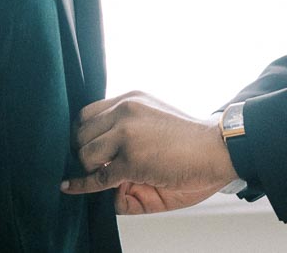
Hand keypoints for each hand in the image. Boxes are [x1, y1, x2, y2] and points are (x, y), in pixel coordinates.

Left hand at [60, 92, 238, 213]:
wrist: (217, 150)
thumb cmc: (189, 142)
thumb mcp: (151, 126)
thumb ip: (124, 135)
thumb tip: (100, 154)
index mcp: (131, 99)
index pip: (88, 113)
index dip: (84, 133)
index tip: (85, 146)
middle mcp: (125, 110)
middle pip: (80, 132)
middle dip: (84, 151)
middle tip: (96, 164)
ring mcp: (126, 134)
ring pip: (85, 154)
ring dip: (90, 168)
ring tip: (107, 173)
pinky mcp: (130, 160)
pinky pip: (96, 177)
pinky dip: (82, 185)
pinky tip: (69, 186)